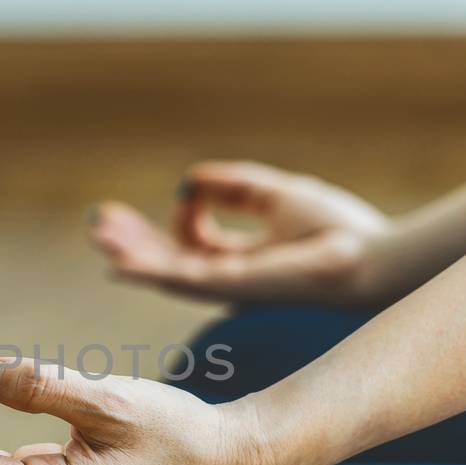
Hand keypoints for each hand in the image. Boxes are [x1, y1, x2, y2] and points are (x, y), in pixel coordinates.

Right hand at [89, 159, 391, 303]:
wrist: (366, 257)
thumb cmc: (335, 229)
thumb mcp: (275, 194)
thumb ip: (233, 186)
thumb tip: (190, 179)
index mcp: (244, 260)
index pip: (195, 243)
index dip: (183, 215)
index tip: (192, 186)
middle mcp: (230, 278)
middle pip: (169, 261)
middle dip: (135, 241)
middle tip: (101, 222)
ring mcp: (227, 285)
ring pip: (164, 272)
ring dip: (130, 253)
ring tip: (100, 232)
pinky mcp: (228, 285)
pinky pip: (177, 278)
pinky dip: (146, 268)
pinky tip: (119, 259)